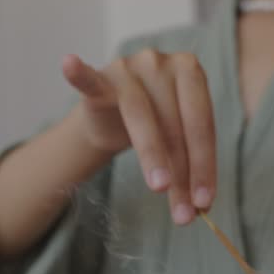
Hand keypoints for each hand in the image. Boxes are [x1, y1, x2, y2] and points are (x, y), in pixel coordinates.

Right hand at [61, 51, 216, 224]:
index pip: (201, 123)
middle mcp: (160, 62)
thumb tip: (200, 207)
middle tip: (183, 212)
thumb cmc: (154, 127)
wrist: (113, 115)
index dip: (204, 165)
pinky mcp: (99, 79)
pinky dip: (78, 74)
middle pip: (173, 122)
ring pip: (141, 114)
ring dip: (152, 154)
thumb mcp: (176, 142)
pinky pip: (88, 80)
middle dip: (181, 171)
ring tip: (159, 188)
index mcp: (190, 70)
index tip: (204, 203)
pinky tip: (69, 63)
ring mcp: (127, 68)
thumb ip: (189, 166)